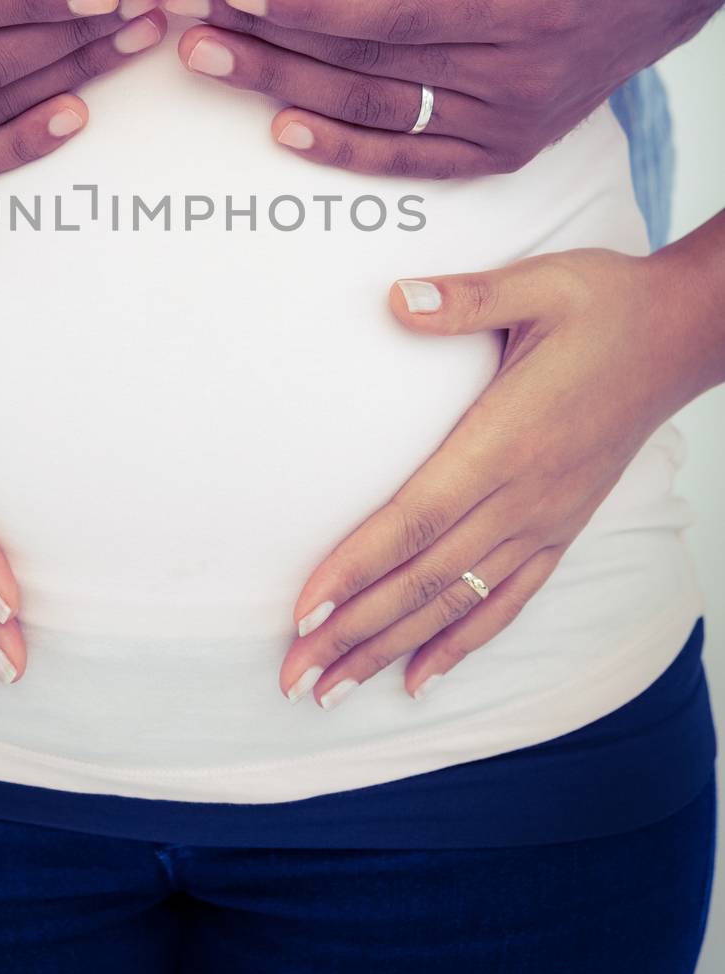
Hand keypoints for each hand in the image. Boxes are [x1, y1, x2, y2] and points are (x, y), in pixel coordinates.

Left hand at [160, 0, 723, 177]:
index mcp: (533, 5)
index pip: (400, 12)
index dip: (315, 2)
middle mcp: (519, 79)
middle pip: (368, 62)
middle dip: (266, 35)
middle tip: (185, 9)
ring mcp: (506, 126)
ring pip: (373, 112)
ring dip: (278, 86)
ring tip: (202, 54)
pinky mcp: (496, 152)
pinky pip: (409, 159)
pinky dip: (342, 151)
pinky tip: (277, 128)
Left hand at [279, 239, 722, 708]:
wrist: (682, 335)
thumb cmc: (604, 304)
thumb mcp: (539, 284)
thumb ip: (465, 297)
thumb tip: (395, 299)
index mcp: (508, 439)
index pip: (418, 518)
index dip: (358, 567)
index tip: (306, 609)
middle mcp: (526, 495)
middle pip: (426, 578)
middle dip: (354, 631)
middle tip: (291, 675)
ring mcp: (547, 519)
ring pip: (459, 603)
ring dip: (391, 648)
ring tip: (333, 690)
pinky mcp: (562, 526)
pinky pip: (508, 600)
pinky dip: (462, 643)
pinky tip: (420, 677)